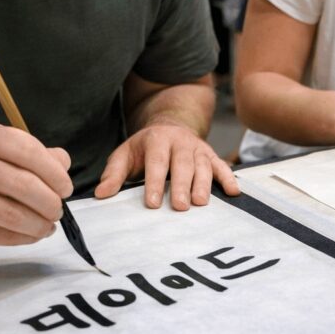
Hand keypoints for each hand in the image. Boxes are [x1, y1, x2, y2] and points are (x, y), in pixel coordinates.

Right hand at [0, 121, 72, 248]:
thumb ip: (32, 152)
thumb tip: (63, 163)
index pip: (27, 151)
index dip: (54, 173)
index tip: (66, 188)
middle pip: (23, 185)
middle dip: (50, 202)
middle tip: (58, 210)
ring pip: (12, 214)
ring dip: (39, 224)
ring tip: (48, 225)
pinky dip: (23, 238)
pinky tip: (31, 234)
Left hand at [94, 123, 239, 208]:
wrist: (169, 126)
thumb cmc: (145, 149)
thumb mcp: (125, 154)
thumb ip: (114, 174)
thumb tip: (101, 195)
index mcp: (157, 140)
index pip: (156, 162)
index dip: (154, 182)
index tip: (151, 203)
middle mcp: (180, 142)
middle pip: (182, 164)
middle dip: (181, 185)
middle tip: (179, 206)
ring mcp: (198, 148)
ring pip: (202, 165)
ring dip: (203, 184)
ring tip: (201, 203)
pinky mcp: (211, 155)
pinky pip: (222, 166)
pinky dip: (228, 178)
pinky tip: (234, 192)